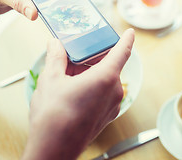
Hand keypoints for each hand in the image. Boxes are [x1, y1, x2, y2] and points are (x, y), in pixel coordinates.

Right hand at [22, 28, 134, 159]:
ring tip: (70, 75)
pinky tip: (74, 90)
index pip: (123, 52)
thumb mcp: (51, 79)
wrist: (54, 150)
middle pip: (111, 66)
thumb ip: (56, 57)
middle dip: (96, 58)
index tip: (130, 33)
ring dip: (92, 74)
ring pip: (106, 81)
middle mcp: (114, 91)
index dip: (127, 40)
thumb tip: (55, 44)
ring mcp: (113, 106)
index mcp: (106, 77)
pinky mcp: (107, 116)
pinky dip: (94, 88)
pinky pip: (104, 95)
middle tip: (79, 53)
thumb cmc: (54, 117)